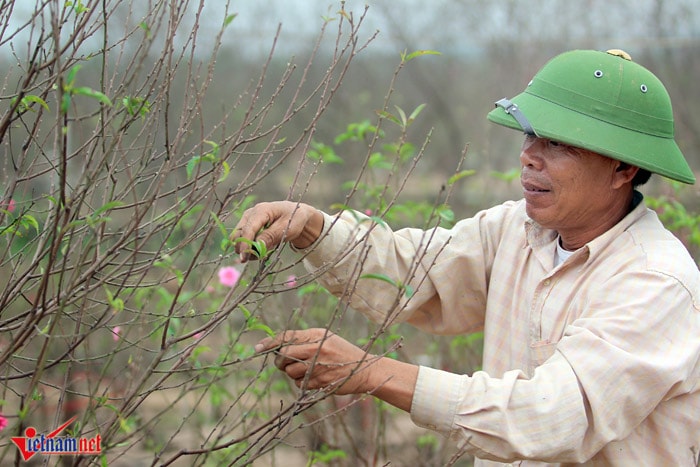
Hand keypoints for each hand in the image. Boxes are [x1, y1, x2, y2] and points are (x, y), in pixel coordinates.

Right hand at [231, 201, 323, 261]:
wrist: (296, 215)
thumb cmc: (294, 219)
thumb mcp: (286, 228)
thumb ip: (271, 236)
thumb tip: (256, 246)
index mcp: (261, 211)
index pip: (248, 228)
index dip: (245, 244)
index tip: (244, 257)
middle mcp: (251, 214)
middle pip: (239, 233)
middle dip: (243, 247)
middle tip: (254, 258)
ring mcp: (248, 220)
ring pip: (239, 237)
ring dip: (248, 248)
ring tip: (262, 253)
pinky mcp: (249, 227)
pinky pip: (244, 239)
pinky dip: (251, 247)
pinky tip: (262, 250)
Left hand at [255, 328, 373, 394]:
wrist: (364, 369)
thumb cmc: (341, 352)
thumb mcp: (326, 338)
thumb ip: (304, 339)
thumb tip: (278, 345)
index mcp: (316, 335)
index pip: (286, 337)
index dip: (269, 343)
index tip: (258, 348)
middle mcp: (316, 349)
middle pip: (284, 355)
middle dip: (279, 361)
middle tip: (282, 362)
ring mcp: (318, 366)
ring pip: (290, 371)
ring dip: (291, 372)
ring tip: (305, 369)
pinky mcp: (321, 381)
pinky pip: (300, 383)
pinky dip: (301, 382)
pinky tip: (313, 377)